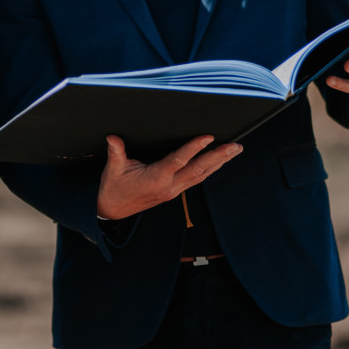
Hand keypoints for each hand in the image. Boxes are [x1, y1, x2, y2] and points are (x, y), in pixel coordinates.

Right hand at [96, 134, 242, 219]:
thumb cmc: (113, 189)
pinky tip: (218, 162)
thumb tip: (113, 138)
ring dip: (219, 163)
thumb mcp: (113, 170)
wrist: (113, 211)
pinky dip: (209, 169)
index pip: (179, 160)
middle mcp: (169, 186)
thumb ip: (116, 152)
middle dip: (219, 157)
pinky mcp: (174, 192)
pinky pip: (196, 179)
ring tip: (234, 151)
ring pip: (201, 175)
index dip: (194, 148)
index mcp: (155, 178)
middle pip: (199, 169)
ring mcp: (173, 190)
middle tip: (235, 146)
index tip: (208, 137)